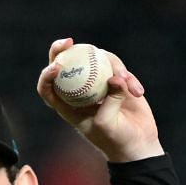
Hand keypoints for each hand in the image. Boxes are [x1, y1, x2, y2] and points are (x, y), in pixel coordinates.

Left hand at [35, 38, 162, 162]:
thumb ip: (109, 100)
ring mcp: (97, 83)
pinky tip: (138, 92)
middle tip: (69, 41)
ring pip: (96, 61)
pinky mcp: (117, 80)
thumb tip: (115, 77)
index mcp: (67, 106)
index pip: (48, 88)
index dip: (46, 75)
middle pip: (65, 65)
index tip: (56, 66)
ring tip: (128, 87)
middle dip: (62, 50)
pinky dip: (129, 78)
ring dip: (114, 68)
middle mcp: (79, 92)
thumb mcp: (107, 123)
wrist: (138, 143)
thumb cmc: (115, 139)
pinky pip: (119, 68)